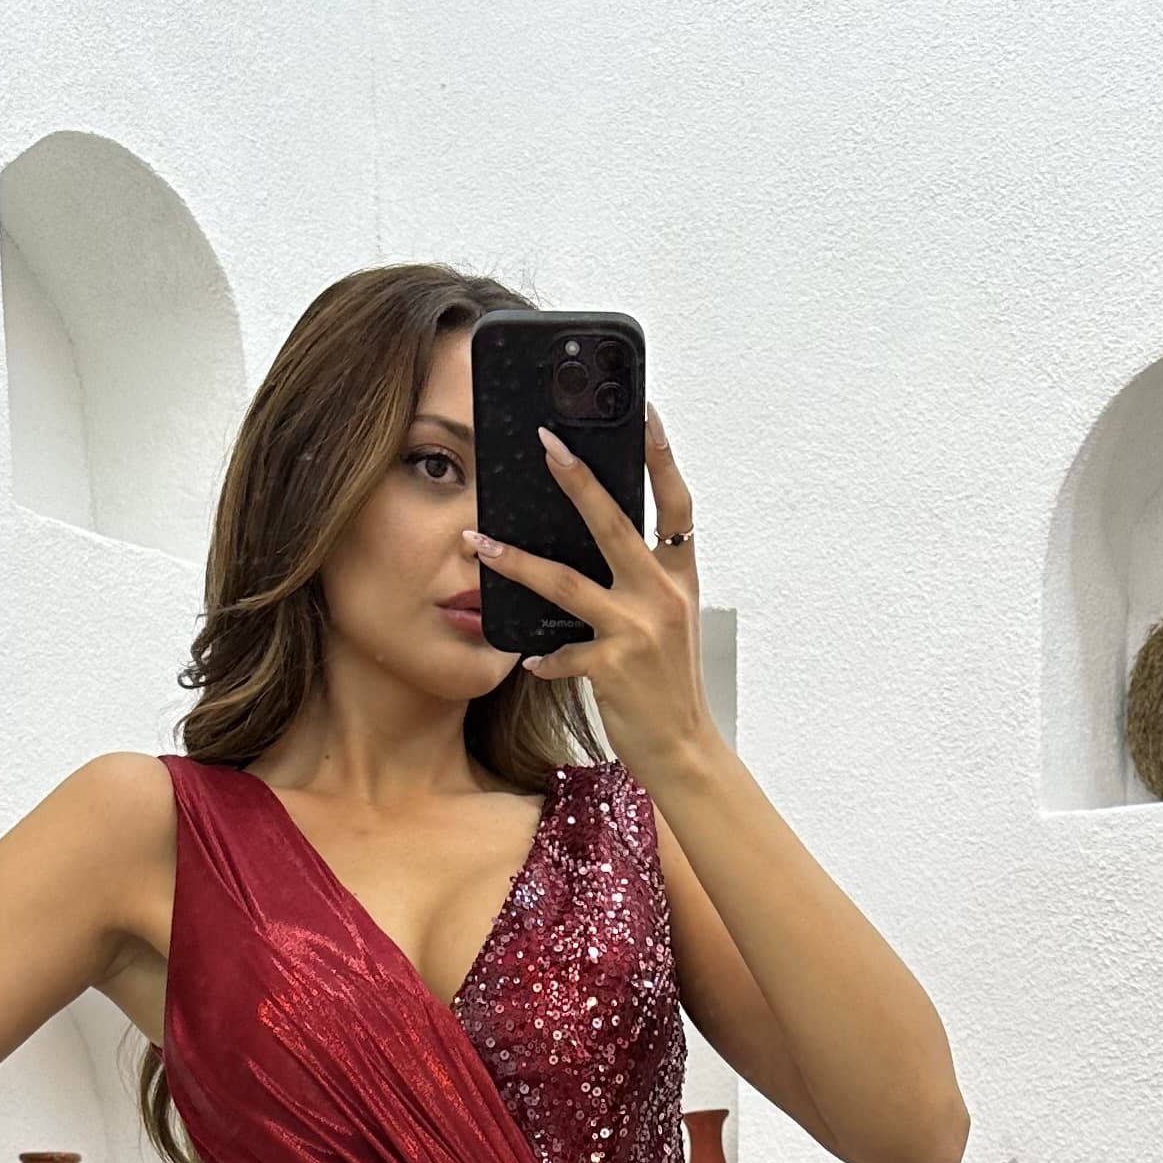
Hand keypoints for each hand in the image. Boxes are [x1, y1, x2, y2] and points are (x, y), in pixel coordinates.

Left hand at [462, 401, 712, 793]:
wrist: (685, 750)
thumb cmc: (669, 687)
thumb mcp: (667, 624)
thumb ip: (641, 583)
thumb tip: (603, 543)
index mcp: (678, 579)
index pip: (676, 504)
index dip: (662, 456)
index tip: (645, 413)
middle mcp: (661, 596)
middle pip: (614, 523)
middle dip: (578, 479)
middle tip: (546, 443)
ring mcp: (637, 630)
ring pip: (566, 581)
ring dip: (516, 561)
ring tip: (478, 542)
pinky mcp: (612, 667)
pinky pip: (561, 651)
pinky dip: (543, 656)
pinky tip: (529, 659)